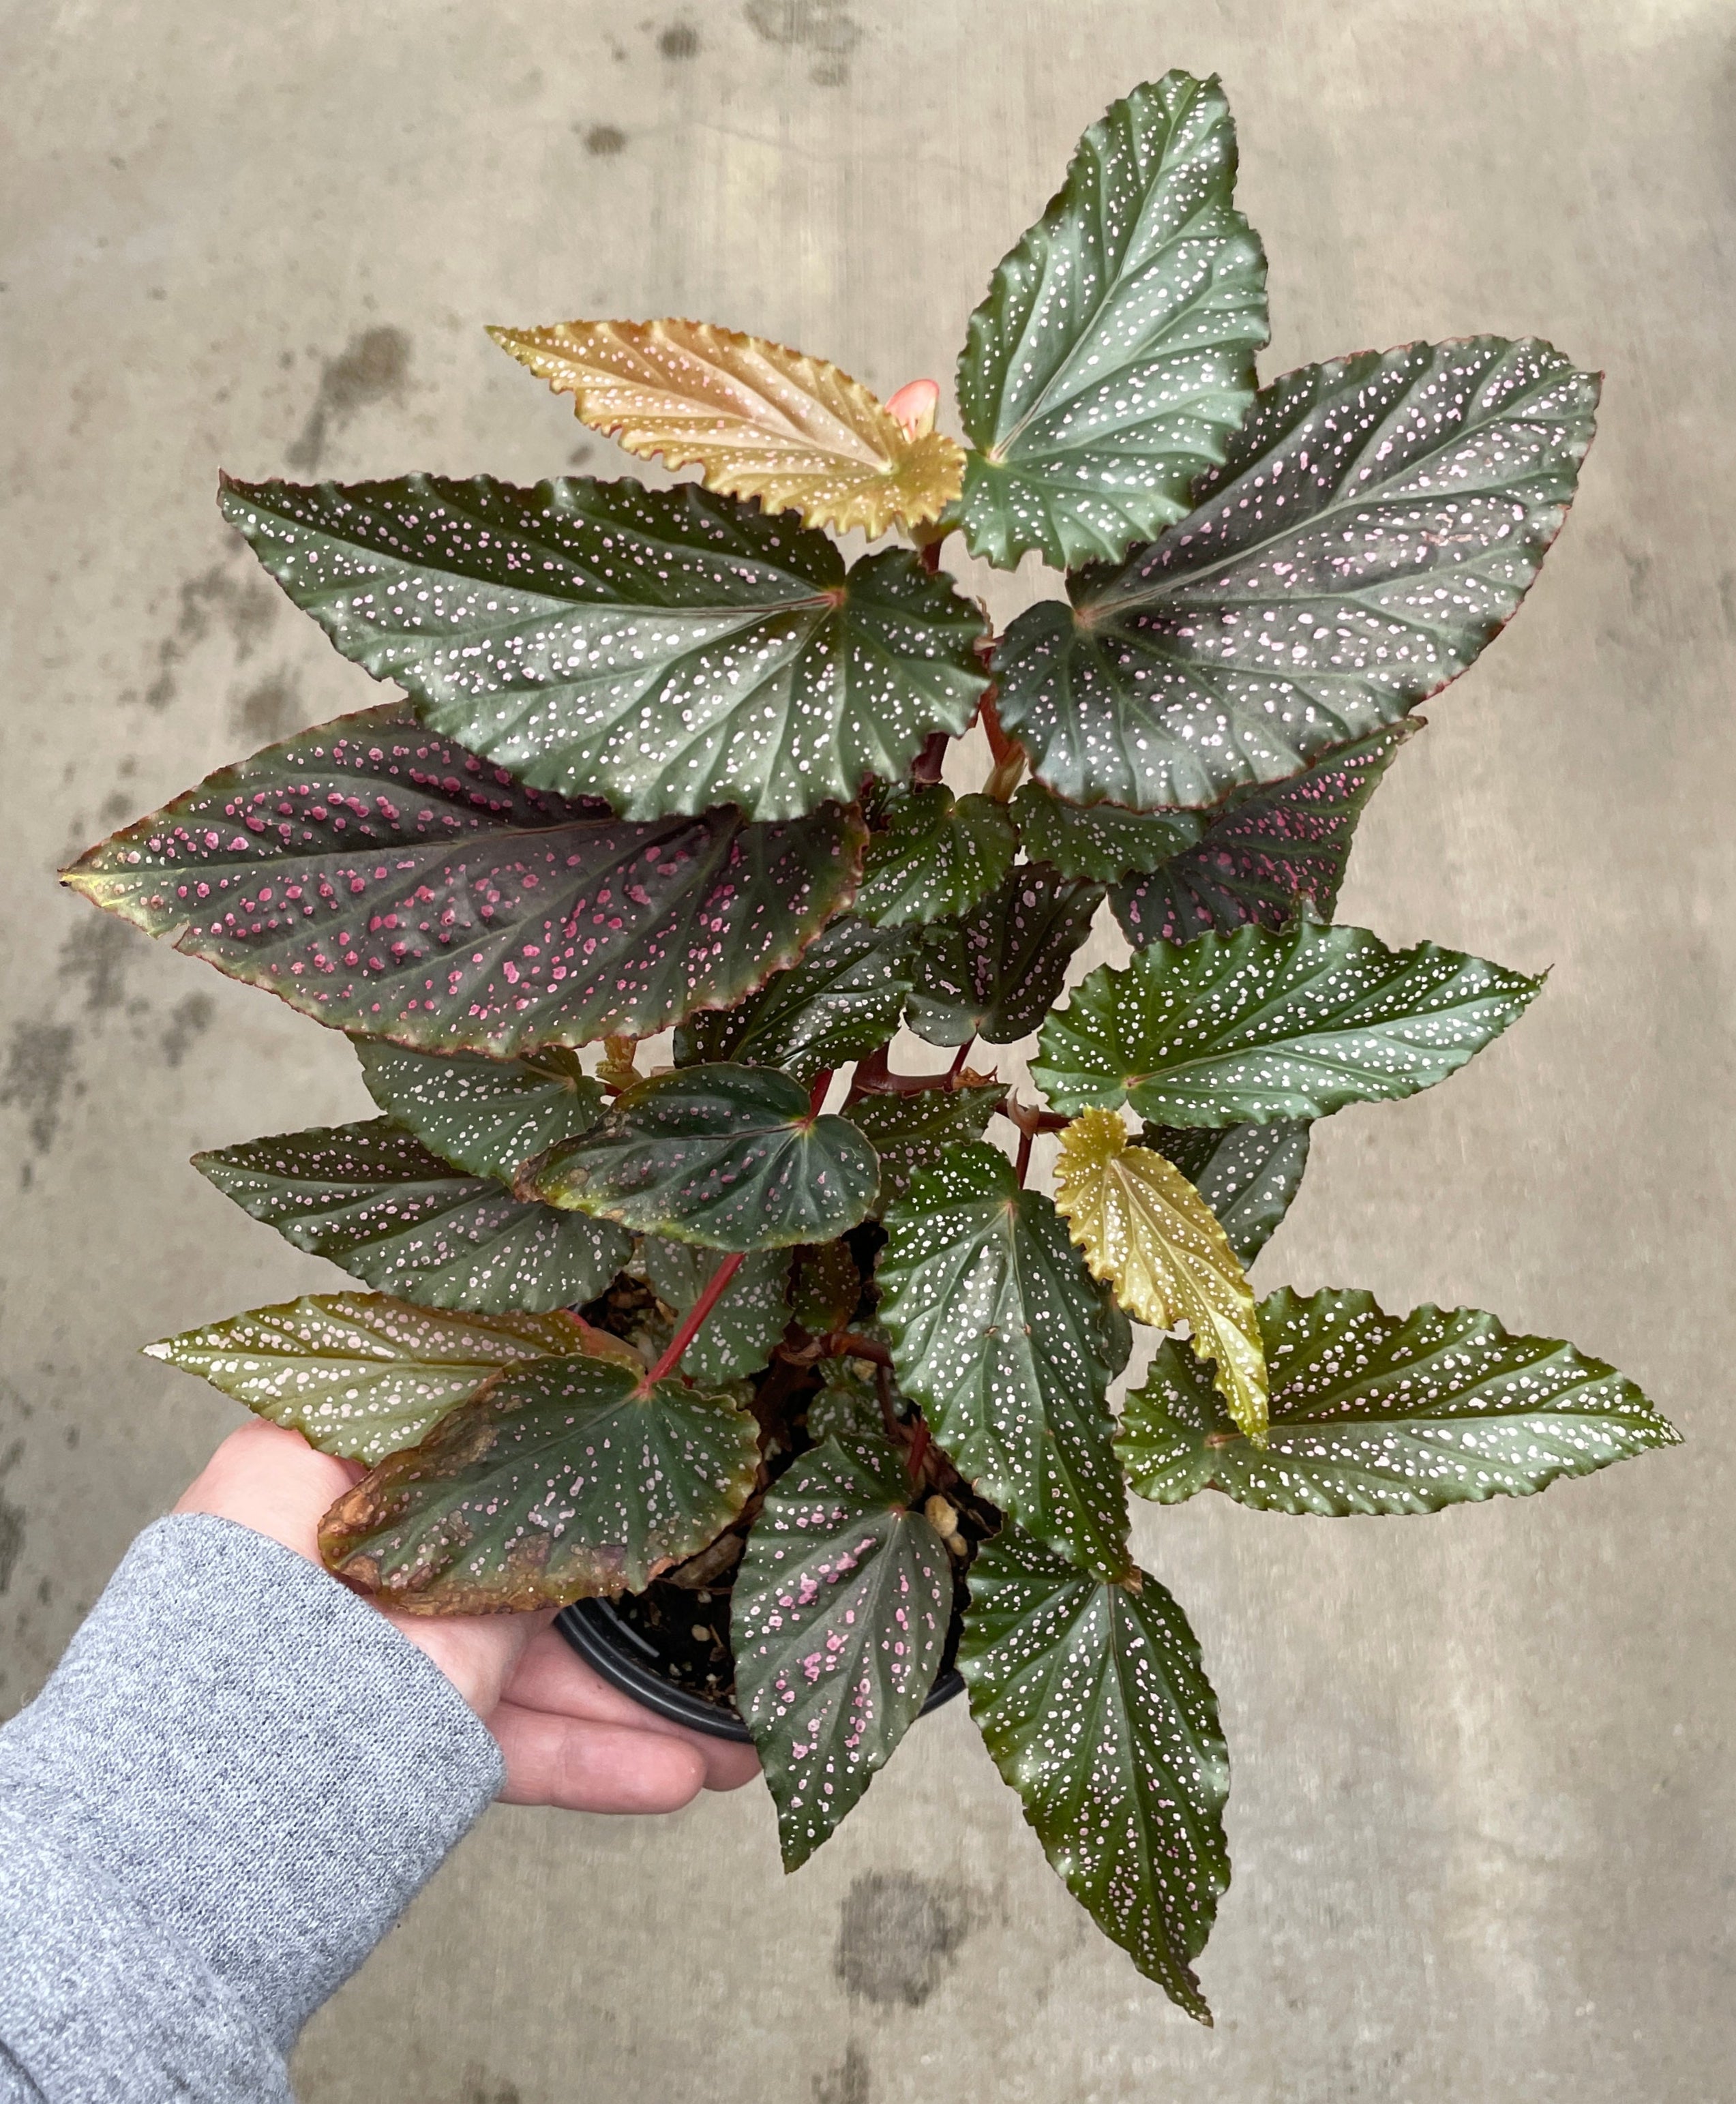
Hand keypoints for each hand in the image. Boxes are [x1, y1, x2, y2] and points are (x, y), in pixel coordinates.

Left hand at [174, 1420, 758, 1810]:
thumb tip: (606, 1470)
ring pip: (518, 1658)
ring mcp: (370, 1647)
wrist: (181, 1845)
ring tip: (726, 1734)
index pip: (466, 1420)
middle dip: (625, 1600)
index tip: (644, 1431)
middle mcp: (350, 1547)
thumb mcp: (430, 1555)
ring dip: (627, 1701)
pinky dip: (582, 1756)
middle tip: (710, 1593)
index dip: (562, 1425)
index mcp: (322, 1458)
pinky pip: (497, 1735)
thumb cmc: (269, 1652)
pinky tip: (671, 1771)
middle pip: (512, 1550)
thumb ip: (515, 1524)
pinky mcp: (383, 1737)